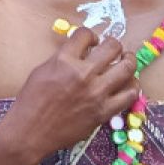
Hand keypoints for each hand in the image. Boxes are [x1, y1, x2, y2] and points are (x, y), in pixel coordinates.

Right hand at [1, 28, 138, 162]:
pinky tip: (127, 84)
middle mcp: (83, 73)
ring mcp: (97, 93)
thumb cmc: (32, 100)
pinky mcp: (104, 111)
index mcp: (64, 60)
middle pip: (112, 47)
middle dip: (113, 44)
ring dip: (128, 61)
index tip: (91, 41)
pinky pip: (129, 94)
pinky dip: (132, 86)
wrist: (31, 130)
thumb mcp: (42, 70)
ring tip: (126, 61)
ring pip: (127, 68)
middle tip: (112, 49)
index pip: (85, 34)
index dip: (90, 35)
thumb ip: (63, 58)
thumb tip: (81, 53)